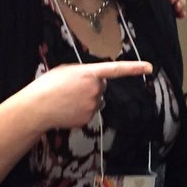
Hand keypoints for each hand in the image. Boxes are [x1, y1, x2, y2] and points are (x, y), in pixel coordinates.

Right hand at [28, 60, 152, 130]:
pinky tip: (67, 109)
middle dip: (91, 86)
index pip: (117, 69)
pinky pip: (89, 112)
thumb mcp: (65, 70)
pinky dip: (81, 111)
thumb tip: (93, 78)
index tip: (150, 67)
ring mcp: (93, 105)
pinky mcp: (89, 118)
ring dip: (86, 99)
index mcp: (90, 73)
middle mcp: (96, 89)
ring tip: (67, 99)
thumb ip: (83, 71)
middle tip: (72, 88)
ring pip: (96, 100)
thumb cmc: (47, 85)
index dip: (134, 68)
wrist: (37, 108)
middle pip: (102, 86)